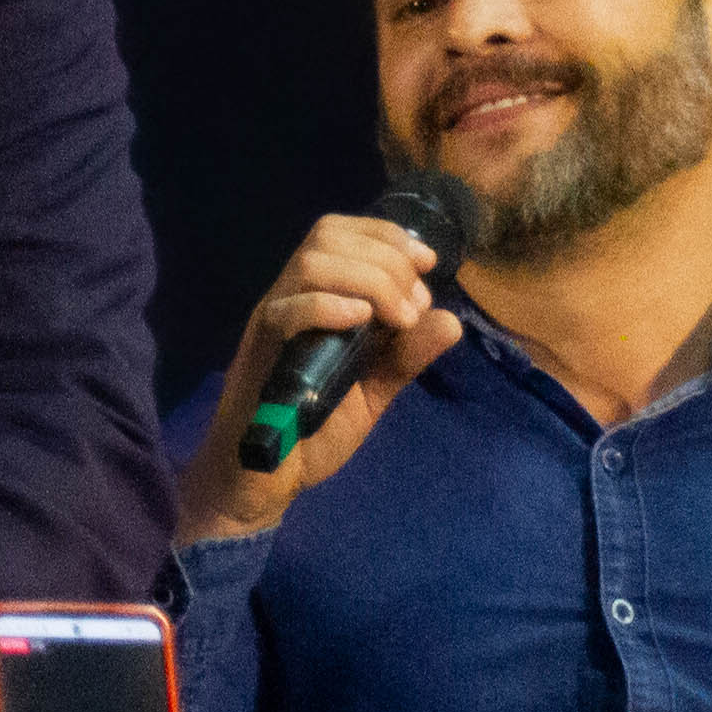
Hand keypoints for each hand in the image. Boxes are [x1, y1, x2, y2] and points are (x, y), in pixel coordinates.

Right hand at [173, 212, 464, 547]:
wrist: (264, 478)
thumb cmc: (311, 429)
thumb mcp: (373, 390)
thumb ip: (406, 356)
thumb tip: (451, 321)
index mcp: (314, 298)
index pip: (340, 232)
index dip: (387, 235)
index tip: (426, 263)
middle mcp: (289, 300)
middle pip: (328, 237)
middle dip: (386, 260)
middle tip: (411, 307)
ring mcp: (272, 324)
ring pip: (311, 264)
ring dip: (368, 280)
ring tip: (396, 318)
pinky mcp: (260, 354)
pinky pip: (287, 312)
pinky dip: (329, 306)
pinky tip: (360, 321)